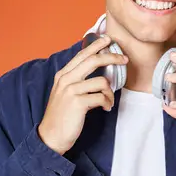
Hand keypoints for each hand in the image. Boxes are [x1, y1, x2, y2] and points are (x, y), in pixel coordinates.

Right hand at [38, 35, 127, 154]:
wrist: (50, 136)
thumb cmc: (61, 115)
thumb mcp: (64, 93)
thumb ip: (77, 81)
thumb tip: (98, 75)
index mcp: (63, 75)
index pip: (82, 55)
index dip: (96, 46)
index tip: (108, 40)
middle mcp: (66, 79)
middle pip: (93, 61)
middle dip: (111, 57)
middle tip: (124, 59)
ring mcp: (71, 90)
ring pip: (101, 81)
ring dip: (110, 92)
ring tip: (108, 101)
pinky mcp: (78, 103)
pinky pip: (101, 97)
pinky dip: (107, 103)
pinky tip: (105, 108)